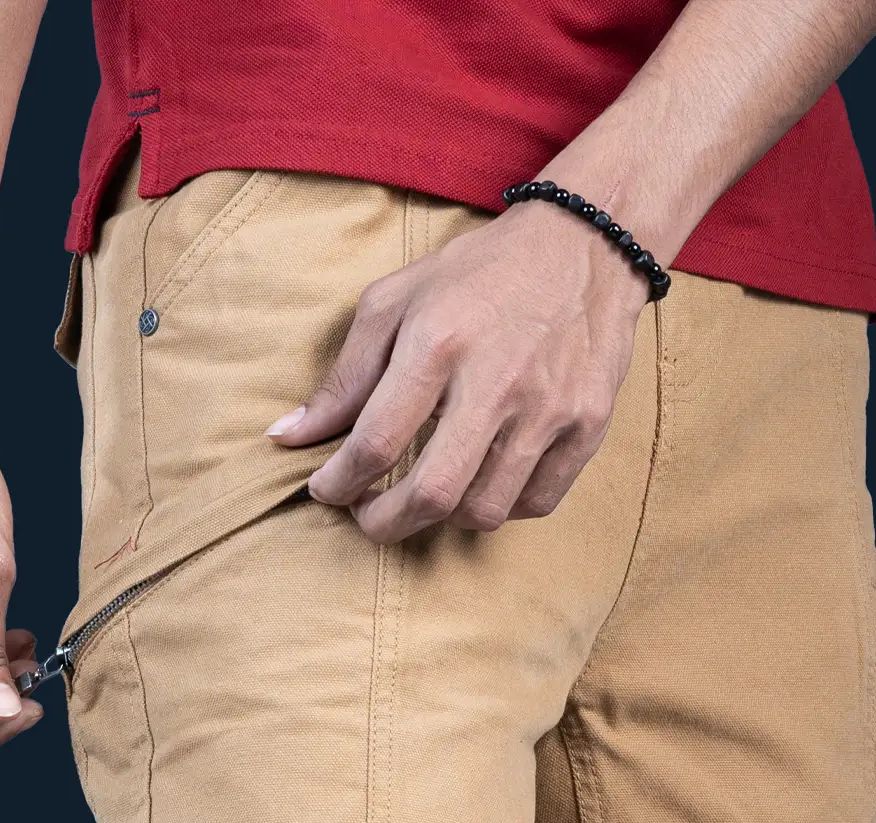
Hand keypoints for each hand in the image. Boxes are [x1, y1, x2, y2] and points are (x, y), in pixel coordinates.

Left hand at [268, 201, 650, 543]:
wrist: (585, 245)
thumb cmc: (478, 276)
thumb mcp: (397, 302)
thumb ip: (343, 376)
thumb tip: (287, 438)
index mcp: (439, 343)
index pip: (375, 443)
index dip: (339, 483)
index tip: (327, 490)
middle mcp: (497, 381)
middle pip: (432, 494)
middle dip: (386, 523)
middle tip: (368, 516)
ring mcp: (549, 409)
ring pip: (485, 511)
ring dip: (444, 517)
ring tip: (428, 493)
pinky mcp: (588, 426)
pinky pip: (536, 502)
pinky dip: (503, 505)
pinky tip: (484, 478)